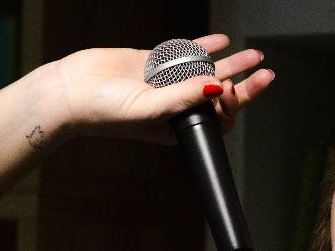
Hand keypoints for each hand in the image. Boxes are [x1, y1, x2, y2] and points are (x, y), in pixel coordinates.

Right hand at [48, 34, 272, 143]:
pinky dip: (203, 46)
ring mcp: (165, 83)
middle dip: (244, 85)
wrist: (69, 91)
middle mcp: (175, 106)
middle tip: (265, 74)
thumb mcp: (149, 110)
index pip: (217, 118)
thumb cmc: (104, 113)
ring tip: (254, 55)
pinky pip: (184, 54)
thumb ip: (184, 98)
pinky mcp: (153, 64)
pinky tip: (222, 41)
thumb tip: (217, 88)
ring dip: (230, 63)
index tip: (233, 89)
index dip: (232, 105)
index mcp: (177, 126)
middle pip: (218, 95)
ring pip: (206, 72)